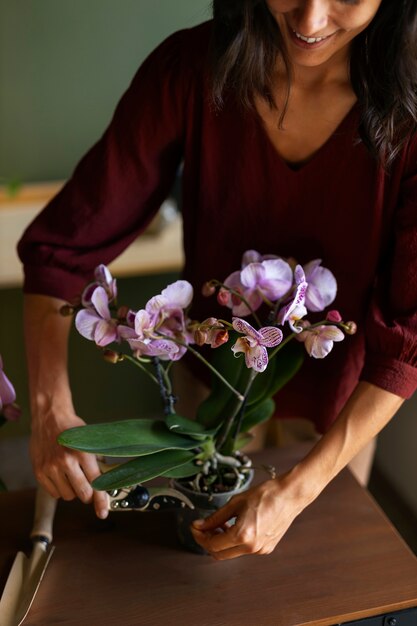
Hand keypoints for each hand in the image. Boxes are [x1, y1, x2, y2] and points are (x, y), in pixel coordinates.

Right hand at [30, 408, 108, 518]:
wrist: (49, 418)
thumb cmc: (72, 428)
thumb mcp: (90, 440)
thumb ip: (98, 461)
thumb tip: (107, 481)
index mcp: (83, 453)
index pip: (95, 482)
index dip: (100, 500)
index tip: (103, 513)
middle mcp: (66, 462)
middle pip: (82, 493)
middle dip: (87, 493)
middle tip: (87, 486)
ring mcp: (51, 468)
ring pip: (68, 495)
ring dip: (73, 490)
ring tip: (72, 475)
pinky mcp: (40, 472)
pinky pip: (54, 493)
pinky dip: (60, 489)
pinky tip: (60, 476)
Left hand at [190, 476, 304, 559]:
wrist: (289, 495)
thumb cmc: (265, 494)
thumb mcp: (235, 503)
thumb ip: (216, 517)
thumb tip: (200, 526)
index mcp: (242, 535)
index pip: (212, 545)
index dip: (200, 536)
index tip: (195, 527)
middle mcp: (251, 547)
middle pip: (219, 554)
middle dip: (208, 541)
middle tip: (203, 528)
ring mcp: (260, 550)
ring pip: (231, 553)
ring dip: (221, 542)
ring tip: (220, 525)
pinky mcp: (267, 548)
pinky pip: (244, 549)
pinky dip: (235, 541)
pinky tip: (235, 527)